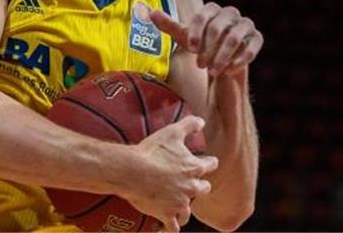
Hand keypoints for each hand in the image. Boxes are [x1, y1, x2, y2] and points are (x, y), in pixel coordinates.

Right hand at [126, 116, 217, 232]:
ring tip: (180, 207)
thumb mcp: (171, 132)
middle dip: (200, 186)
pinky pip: (172, 227)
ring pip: (188, 211)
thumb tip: (201, 121)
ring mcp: (179, 203)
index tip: (208, 162)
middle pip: (203, 189)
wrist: (132, 171)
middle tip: (193, 184)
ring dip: (184, 208)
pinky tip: (168, 227)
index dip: (208, 162)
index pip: (210, 165)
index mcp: (193, 167)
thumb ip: (189, 125)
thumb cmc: (152, 151)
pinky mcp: (166, 214)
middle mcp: (190, 187)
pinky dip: (171, 227)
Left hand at [151, 3, 262, 78]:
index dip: (195, 32)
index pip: (202, 15)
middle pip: (218, 27)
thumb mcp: (184, 38)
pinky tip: (228, 71)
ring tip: (213, 71)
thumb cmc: (200, 48)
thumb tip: (148, 11)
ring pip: (235, 37)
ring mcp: (246, 25)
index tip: (191, 50)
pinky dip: (239, 59)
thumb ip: (168, 24)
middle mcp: (230, 13)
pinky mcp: (257, 39)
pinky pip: (251, 46)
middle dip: (208, 48)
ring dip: (221, 56)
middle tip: (201, 64)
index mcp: (212, 9)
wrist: (221, 68)